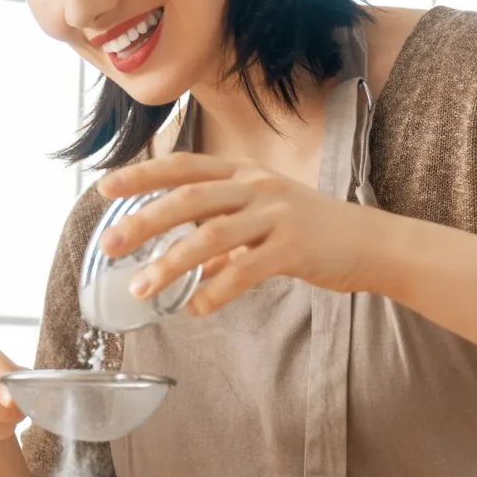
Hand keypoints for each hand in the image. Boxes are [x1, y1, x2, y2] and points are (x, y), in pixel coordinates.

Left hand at [96, 153, 380, 314]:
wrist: (373, 243)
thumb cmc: (313, 231)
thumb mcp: (263, 219)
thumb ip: (223, 235)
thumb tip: (187, 263)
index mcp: (243, 175)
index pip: (183, 167)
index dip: (142, 175)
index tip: (103, 189)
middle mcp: (256, 187)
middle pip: (188, 199)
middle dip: (144, 221)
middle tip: (109, 245)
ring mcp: (277, 215)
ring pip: (212, 235)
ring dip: (172, 264)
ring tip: (142, 290)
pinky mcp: (295, 248)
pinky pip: (246, 269)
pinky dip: (216, 290)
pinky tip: (194, 308)